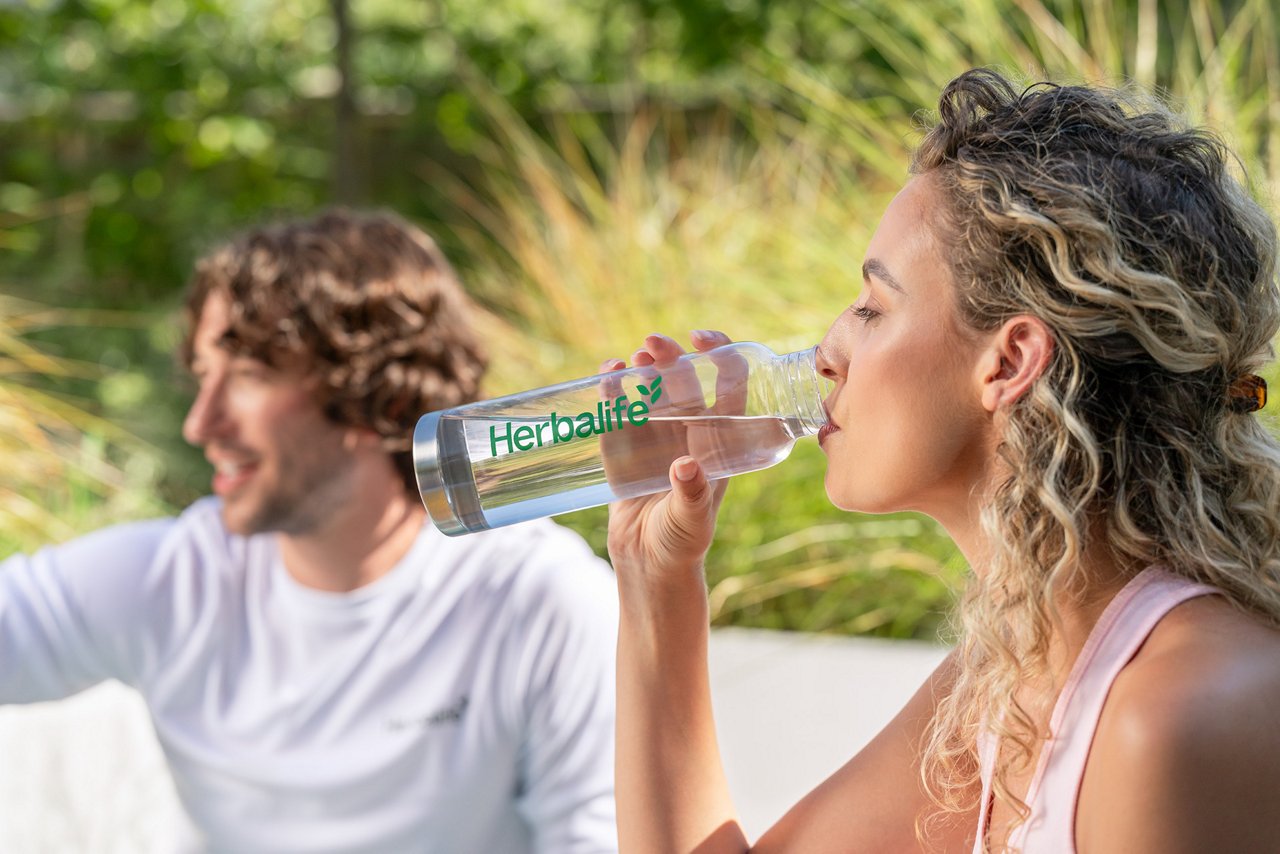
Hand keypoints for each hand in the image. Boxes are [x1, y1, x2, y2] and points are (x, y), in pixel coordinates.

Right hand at [604, 330, 734, 592]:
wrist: (647, 562)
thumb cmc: (681, 542)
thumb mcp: (692, 520)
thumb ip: (691, 495)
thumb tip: (685, 467)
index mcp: (718, 438)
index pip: (729, 384)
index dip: (721, 354)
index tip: (701, 339)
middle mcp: (688, 428)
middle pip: (684, 378)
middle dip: (670, 356)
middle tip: (652, 345)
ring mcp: (655, 433)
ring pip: (650, 386)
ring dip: (642, 366)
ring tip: (630, 359)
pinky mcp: (623, 443)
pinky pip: (619, 406)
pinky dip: (612, 388)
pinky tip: (607, 375)